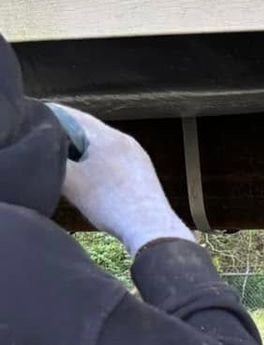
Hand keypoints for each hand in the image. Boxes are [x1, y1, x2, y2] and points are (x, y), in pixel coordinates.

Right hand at [50, 105, 193, 254]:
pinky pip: (113, 158)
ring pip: (101, 145)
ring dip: (80, 151)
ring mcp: (137, 156)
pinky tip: (88, 176)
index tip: (30, 121)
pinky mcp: (142, 172)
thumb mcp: (71, 181)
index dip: (48, 116)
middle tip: (42, 143)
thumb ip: (52, 159)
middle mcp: (126, 140)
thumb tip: (39, 149)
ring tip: (62, 161)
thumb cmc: (109, 203)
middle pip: (87, 130)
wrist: (151, 229)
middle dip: (64, 135)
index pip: (72, 115)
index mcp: (109, 136)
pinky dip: (96, 162)